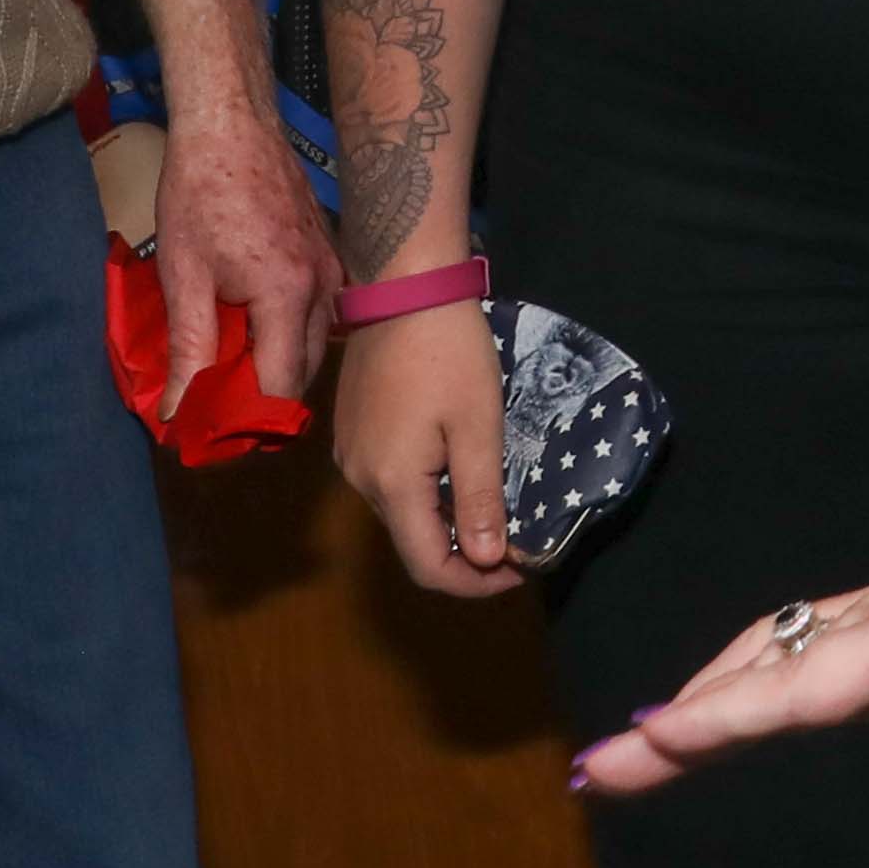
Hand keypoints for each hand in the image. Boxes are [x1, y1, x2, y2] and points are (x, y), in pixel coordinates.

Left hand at [144, 90, 337, 415]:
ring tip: (228, 367)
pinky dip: (290, 333)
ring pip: (315, 346)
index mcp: (288, 297)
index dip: (245, 420)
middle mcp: (324, 288)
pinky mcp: (330, 254)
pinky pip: (320, 314)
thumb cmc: (200, 191)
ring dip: (276, 366)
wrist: (231, 121)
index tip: (209, 429)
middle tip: (212, 405)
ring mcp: (333, 269)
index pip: (280, 389)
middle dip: (261, 399)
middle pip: (302, 374)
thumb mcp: (184, 275)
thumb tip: (176, 414)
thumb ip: (188, 350)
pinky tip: (252, 325)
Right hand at [330, 284, 518, 596]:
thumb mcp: (478, 426)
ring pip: (400, 512)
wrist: (404, 285)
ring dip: (445, 522)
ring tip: (491, 506)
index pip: (429, 566)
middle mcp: (360, 478)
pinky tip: (456, 470)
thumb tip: (485, 561)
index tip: (519, 568)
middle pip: (412, 543)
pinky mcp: (351, 431)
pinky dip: (425, 493)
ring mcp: (350, 453)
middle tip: (513, 539)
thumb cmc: (449, 352)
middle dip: (464, 553)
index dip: (475, 582)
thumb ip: (480, 498)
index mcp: (391, 483)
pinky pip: (389, 481)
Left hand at [575, 512, 868, 867]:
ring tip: (618, 759)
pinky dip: (733, 710)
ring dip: (694, 714)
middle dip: (702, 704)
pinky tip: (677, 736)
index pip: (831, 657)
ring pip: (775, 664)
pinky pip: (805, 681)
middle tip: (622, 756)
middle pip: (779, 653)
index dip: (759, 695)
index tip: (692, 736)